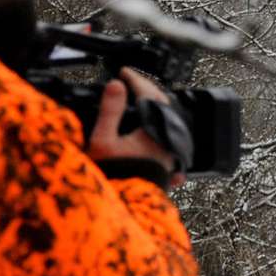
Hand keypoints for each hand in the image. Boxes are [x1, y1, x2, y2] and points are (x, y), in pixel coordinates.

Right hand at [89, 68, 184, 188]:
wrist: (128, 203)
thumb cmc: (116, 176)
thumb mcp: (104, 141)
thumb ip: (110, 111)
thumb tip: (116, 85)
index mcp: (156, 128)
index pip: (149, 94)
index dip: (135, 80)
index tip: (123, 72)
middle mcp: (168, 136)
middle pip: (162, 104)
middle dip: (146, 90)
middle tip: (130, 81)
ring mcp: (171, 148)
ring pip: (166, 117)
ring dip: (152, 105)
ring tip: (136, 98)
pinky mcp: (169, 158)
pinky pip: (166, 131)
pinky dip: (155, 121)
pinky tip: (145, 122)